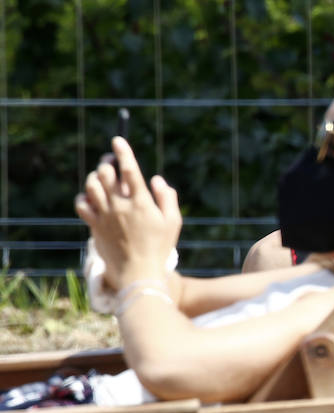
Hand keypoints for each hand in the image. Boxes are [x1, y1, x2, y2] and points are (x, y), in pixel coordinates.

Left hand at [75, 137, 181, 291]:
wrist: (137, 272)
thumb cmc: (160, 247)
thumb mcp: (173, 222)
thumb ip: (168, 197)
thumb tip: (156, 180)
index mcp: (141, 202)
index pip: (129, 170)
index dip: (123, 152)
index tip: (118, 140)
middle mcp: (120, 205)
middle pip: (106, 173)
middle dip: (107, 162)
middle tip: (111, 161)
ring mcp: (104, 215)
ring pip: (91, 185)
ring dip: (95, 176)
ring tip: (101, 176)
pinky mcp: (94, 225)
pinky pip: (82, 204)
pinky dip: (84, 196)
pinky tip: (91, 197)